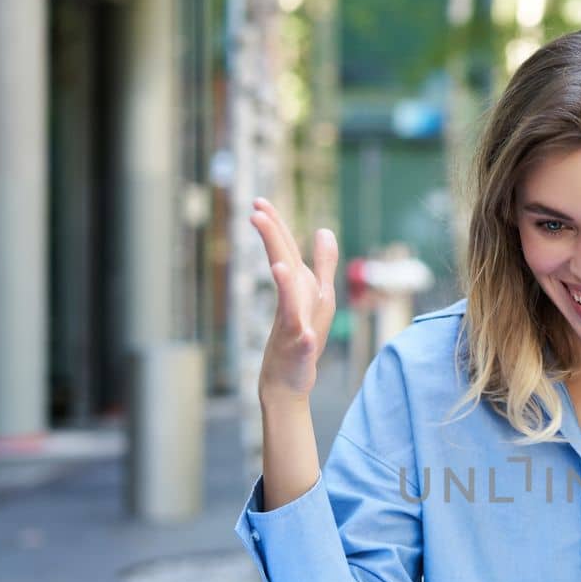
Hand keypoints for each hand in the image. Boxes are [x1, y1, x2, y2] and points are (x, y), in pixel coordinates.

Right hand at [250, 197, 338, 402]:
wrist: (288, 379)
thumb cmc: (302, 335)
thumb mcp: (318, 294)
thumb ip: (323, 263)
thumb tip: (325, 230)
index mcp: (299, 285)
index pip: (286, 249)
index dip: (275, 225)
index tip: (259, 202)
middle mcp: (293, 300)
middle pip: (284, 265)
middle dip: (273, 241)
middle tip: (255, 214)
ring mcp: (293, 324)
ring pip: (290, 301)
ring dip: (285, 284)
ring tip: (278, 264)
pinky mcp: (299, 349)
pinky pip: (301, 339)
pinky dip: (301, 332)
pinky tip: (304, 331)